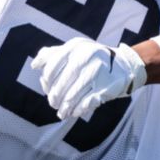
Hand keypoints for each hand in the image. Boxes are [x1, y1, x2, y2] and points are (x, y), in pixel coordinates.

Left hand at [31, 38, 146, 120]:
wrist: (123, 65)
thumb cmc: (91, 58)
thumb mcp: (74, 50)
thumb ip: (53, 55)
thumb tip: (35, 65)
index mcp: (75, 46)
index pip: (52, 65)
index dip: (46, 80)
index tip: (47, 88)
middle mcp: (86, 56)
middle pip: (62, 83)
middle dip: (55, 97)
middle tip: (54, 103)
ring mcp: (98, 71)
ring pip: (73, 95)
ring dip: (65, 107)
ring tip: (62, 112)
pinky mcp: (106, 86)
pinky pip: (86, 102)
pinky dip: (78, 109)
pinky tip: (75, 112)